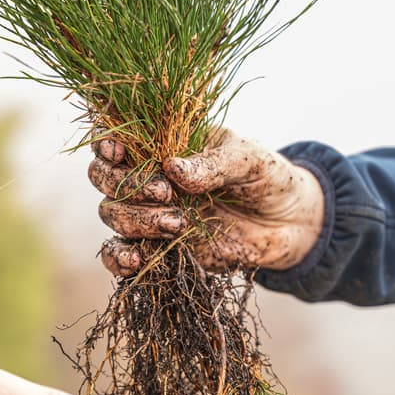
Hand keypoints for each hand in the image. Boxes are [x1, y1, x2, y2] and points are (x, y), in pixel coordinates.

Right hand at [89, 128, 323, 275]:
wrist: (289, 225)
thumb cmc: (267, 178)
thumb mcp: (247, 160)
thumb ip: (212, 164)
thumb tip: (172, 168)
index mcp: (166, 142)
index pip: (118, 134)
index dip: (106, 141)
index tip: (121, 152)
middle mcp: (150, 175)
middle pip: (104, 176)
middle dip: (126, 185)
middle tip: (168, 194)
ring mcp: (151, 212)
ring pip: (112, 213)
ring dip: (134, 220)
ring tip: (178, 224)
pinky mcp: (158, 247)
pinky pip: (119, 254)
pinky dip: (117, 258)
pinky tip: (136, 260)